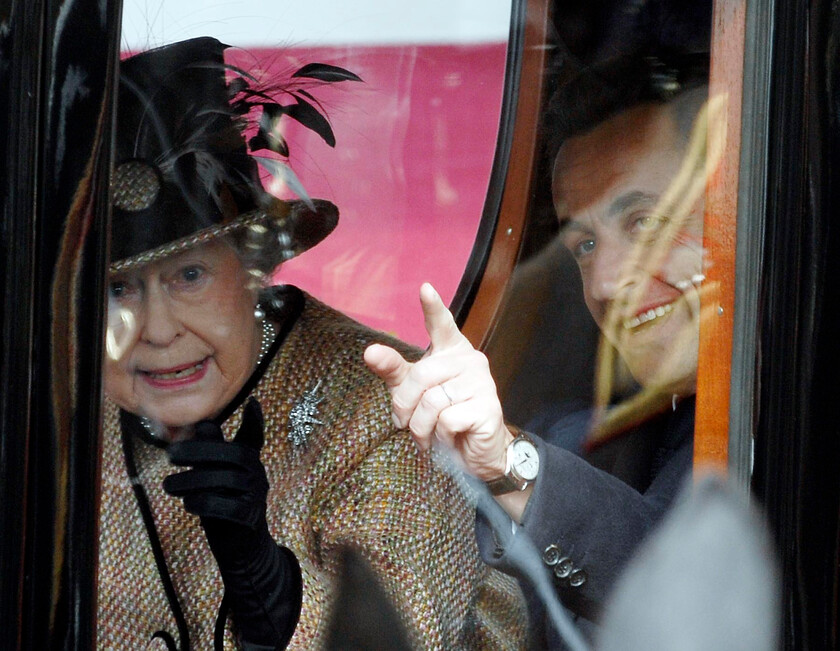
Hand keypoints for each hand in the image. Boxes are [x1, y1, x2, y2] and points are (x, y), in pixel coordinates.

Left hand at [164, 398, 300, 647]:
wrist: (243, 550)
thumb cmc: (225, 506)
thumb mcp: (218, 478)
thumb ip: (212, 453)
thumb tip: (205, 424)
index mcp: (250, 461)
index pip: (254, 437)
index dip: (255, 421)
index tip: (253, 402)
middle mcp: (257, 474)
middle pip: (232, 454)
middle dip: (200, 451)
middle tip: (170, 455)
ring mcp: (256, 496)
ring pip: (224, 480)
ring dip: (191, 481)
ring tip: (169, 486)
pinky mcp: (249, 517)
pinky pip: (223, 505)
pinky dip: (202, 503)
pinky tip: (188, 505)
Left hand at [364, 283, 514, 481]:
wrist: (473, 452)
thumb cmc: (441, 416)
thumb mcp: (409, 391)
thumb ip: (393, 370)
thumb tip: (369, 351)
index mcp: (451, 351)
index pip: (441, 325)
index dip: (433, 308)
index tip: (424, 288)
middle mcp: (470, 360)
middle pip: (420, 375)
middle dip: (404, 405)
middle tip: (405, 423)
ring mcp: (483, 383)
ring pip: (432, 402)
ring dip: (421, 427)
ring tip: (428, 435)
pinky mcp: (489, 408)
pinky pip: (447, 420)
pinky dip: (441, 436)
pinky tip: (449, 438)